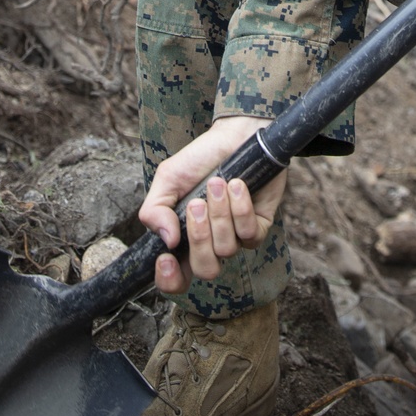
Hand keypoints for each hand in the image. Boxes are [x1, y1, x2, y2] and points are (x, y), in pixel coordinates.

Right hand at [138, 117, 287, 293]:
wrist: (234, 135)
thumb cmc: (199, 159)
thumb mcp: (168, 178)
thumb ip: (155, 209)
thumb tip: (167, 241)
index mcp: (185, 238)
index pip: (177, 279)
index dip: (170, 280)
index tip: (166, 257)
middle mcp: (211, 244)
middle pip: (205, 270)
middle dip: (200, 237)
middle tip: (197, 204)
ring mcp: (236, 237)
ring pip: (227, 249)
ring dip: (220, 213)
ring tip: (218, 183)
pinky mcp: (260, 226)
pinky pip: (250, 234)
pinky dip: (241, 207)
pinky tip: (237, 184)